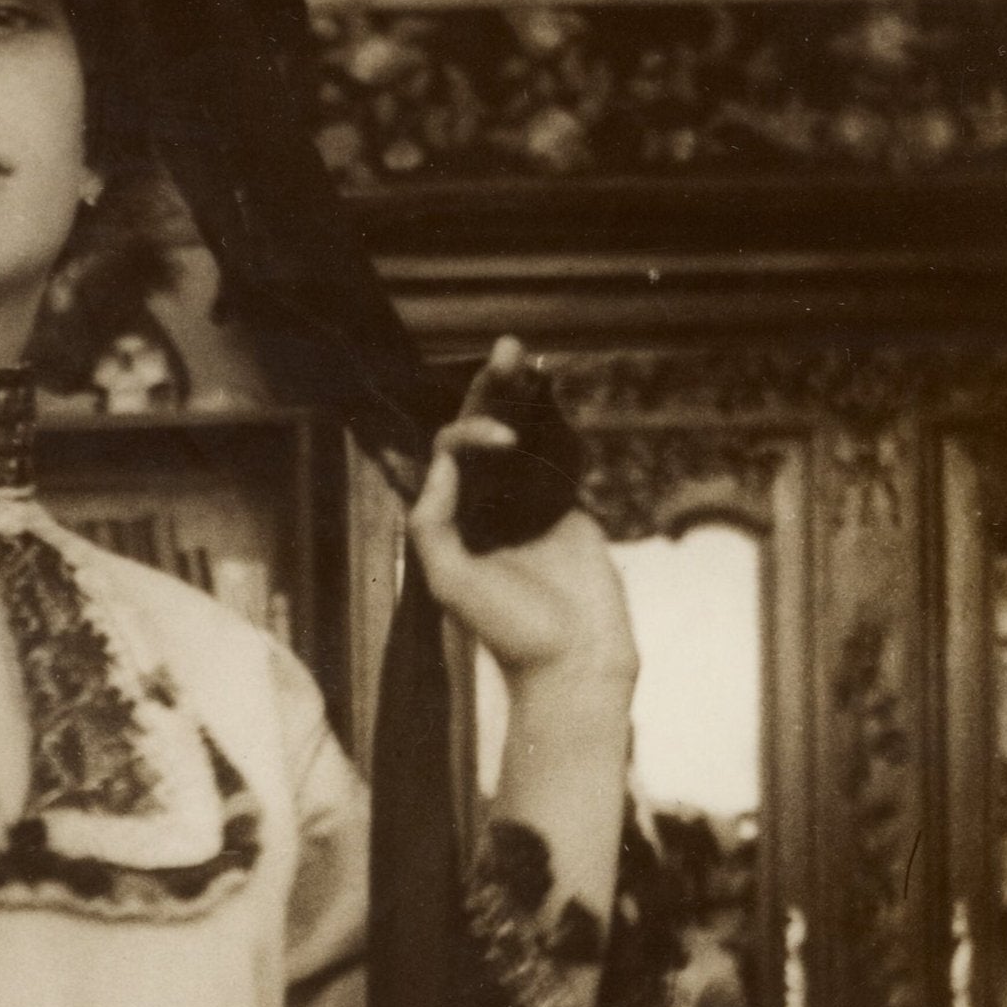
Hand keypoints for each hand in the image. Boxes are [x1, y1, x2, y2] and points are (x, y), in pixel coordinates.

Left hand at [407, 337, 634, 695]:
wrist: (572, 659)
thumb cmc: (506, 628)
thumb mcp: (451, 579)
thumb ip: (433, 521)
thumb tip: (441, 458)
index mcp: (452, 519)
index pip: (451, 455)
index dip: (469, 434)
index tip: (500, 442)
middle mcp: (484, 506)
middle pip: (485, 434)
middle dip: (492, 392)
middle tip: (506, 347)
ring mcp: (526, 503)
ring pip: (524, 437)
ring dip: (523, 397)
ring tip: (524, 355)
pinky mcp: (565, 507)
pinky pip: (559, 455)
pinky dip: (557, 423)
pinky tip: (553, 390)